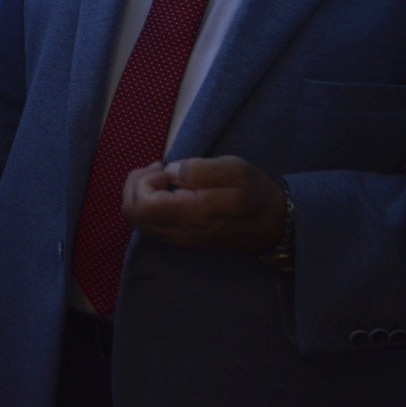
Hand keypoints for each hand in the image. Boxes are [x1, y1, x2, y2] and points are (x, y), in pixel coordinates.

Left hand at [122, 156, 284, 251]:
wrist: (273, 225)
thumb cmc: (255, 193)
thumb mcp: (235, 170)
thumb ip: (199, 170)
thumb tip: (169, 172)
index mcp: (194, 215)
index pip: (144, 205)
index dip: (144, 181)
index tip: (165, 169)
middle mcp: (180, 232)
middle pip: (132, 213)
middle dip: (135, 184)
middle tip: (157, 168)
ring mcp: (178, 239)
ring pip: (136, 220)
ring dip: (139, 193)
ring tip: (160, 176)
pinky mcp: (179, 239)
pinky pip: (147, 224)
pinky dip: (146, 203)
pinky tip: (165, 189)